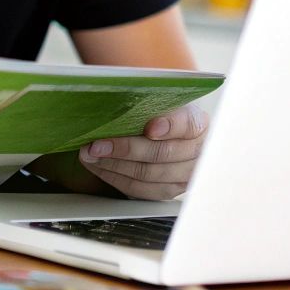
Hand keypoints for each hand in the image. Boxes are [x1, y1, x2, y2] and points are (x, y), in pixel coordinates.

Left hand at [78, 106, 207, 199]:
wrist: (170, 137)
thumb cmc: (162, 115)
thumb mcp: (161, 103)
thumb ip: (146, 103)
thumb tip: (113, 97)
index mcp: (198, 124)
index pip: (187, 124)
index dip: (170, 125)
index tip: (150, 127)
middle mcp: (197, 153)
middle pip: (162, 153)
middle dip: (126, 149)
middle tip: (97, 144)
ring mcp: (185, 176)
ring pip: (149, 174)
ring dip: (114, 165)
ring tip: (91, 155)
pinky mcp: (170, 191)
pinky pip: (141, 190)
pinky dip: (116, 178)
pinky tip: (100, 167)